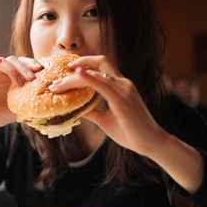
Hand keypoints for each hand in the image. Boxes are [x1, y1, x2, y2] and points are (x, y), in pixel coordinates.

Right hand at [0, 56, 42, 134]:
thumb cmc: (1, 116)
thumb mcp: (21, 107)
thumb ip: (32, 100)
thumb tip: (52, 101)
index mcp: (13, 76)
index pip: (26, 65)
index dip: (34, 66)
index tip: (44, 72)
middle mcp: (3, 71)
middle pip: (18, 60)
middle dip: (28, 65)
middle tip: (36, 73)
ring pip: (5, 60)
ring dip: (15, 67)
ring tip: (23, 79)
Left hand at [48, 55, 167, 158]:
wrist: (151, 143)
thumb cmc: (131, 133)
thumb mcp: (105, 120)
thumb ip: (91, 111)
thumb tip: (75, 109)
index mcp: (120, 86)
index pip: (100, 68)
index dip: (82, 66)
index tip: (65, 73)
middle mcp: (123, 83)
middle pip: (98, 63)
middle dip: (76, 66)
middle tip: (56, 81)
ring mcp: (124, 89)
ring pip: (96, 73)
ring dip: (74, 78)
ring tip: (57, 86)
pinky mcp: (122, 98)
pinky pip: (103, 84)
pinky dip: (89, 77)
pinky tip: (77, 74)